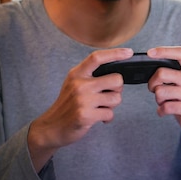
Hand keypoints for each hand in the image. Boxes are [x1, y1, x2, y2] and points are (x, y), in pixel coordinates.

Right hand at [27, 47, 133, 170]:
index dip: (115, 53)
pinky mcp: (86, 115)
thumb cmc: (67, 105)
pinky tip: (97, 118)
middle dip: (117, 89)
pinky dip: (107, 117)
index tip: (129, 52)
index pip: (97, 58)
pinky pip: (110, 114)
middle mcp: (79, 85)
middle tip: (107, 96)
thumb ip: (90, 76)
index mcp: (76, 74)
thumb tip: (116, 71)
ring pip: (116, 98)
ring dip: (112, 105)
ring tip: (100, 108)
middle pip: (116, 79)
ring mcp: (82, 100)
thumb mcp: (73, 84)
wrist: (51, 127)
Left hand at [146, 46, 180, 168]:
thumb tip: (150, 66)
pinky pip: (166, 107)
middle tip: (154, 89)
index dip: (164, 51)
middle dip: (152, 83)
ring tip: (164, 102)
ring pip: (161, 92)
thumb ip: (172, 73)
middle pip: (162, 73)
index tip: (150, 52)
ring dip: (158, 99)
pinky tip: (164, 111)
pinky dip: (161, 111)